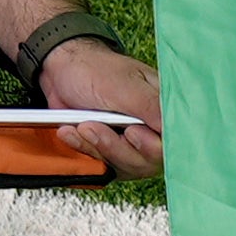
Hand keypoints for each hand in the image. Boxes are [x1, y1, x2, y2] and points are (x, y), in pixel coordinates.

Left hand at [43, 38, 164, 181]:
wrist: (61, 71)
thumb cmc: (95, 70)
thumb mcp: (124, 85)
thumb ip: (150, 107)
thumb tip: (172, 130)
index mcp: (163, 109)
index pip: (174, 140)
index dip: (154, 144)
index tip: (131, 132)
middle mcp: (152, 129)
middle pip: (149, 160)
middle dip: (118, 147)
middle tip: (93, 126)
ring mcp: (131, 144)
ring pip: (126, 165)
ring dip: (99, 148)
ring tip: (81, 126)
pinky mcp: (111, 152)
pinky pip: (104, 164)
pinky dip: (85, 150)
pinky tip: (69, 133)